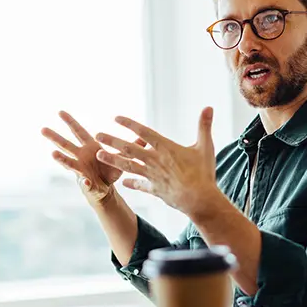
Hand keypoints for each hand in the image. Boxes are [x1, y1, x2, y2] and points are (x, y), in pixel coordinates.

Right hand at [41, 111, 145, 206]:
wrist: (106, 190)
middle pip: (66, 144)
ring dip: (61, 158)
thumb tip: (144, 136)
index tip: (60, 111)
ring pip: (68, 162)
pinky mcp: (85, 183)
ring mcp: (80, 170)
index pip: (78, 131)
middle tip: (43, 129)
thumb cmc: (111, 171)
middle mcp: (81, 157)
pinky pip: (85, 182)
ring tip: (52, 154)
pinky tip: (87, 181)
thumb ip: (131, 146)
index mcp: (89, 147)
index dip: (70, 122)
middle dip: (55, 136)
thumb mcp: (122, 157)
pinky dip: (86, 182)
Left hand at [93, 108, 218, 217]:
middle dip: (112, 141)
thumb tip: (209, 107)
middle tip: (97, 135)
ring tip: (99, 155)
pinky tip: (123, 182)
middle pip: (129, 148)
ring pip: (128, 166)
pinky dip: (132, 183)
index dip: (130, 124)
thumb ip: (204, 126)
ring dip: (113, 160)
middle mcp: (155, 160)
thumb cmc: (203, 173)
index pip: (144, 132)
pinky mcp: (154, 189)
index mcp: (166, 148)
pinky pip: (140, 185)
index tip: (116, 118)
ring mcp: (153, 175)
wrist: (199, 199)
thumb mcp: (205, 146)